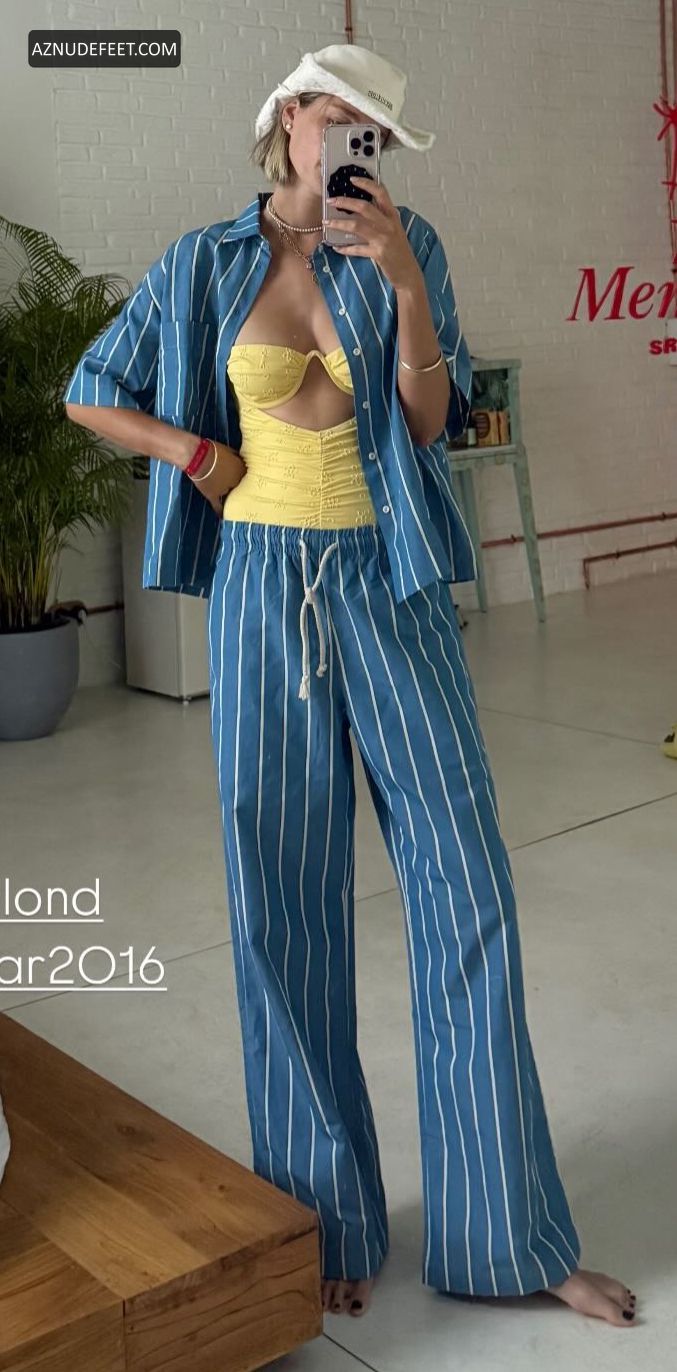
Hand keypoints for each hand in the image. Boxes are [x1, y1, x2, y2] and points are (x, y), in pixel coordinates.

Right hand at [187, 440, 246, 515]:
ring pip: (229, 495)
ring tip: (229, 498)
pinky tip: (222, 516)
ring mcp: (224, 490)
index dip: (243, 476)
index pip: (246, 475)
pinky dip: (220, 511)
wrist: (199, 456)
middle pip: (238, 486)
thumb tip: (240, 459)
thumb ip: (236, 458)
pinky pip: (218, 505)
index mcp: (241, 470)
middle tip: (233, 485)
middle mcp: (236, 482)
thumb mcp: (229, 450)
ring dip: (228, 495)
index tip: (242, 476)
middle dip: (236, 485)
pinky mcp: (213, 495)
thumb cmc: (213, 450)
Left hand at [323, 175, 421, 291]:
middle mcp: (389, 224)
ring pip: (357, 226)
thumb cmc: (399, 251)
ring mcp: (384, 239)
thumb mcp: (394, 230)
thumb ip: (381, 219)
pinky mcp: (378, 253)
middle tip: (331, 200)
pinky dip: (345, 248)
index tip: (352, 179)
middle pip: (364, 207)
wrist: (408, 273)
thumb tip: (361, 210)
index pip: (381, 193)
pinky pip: (357, 249)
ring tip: (326, 223)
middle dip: (345, 202)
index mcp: (393, 216)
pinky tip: (336, 247)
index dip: (366, 184)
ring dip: (339, 223)